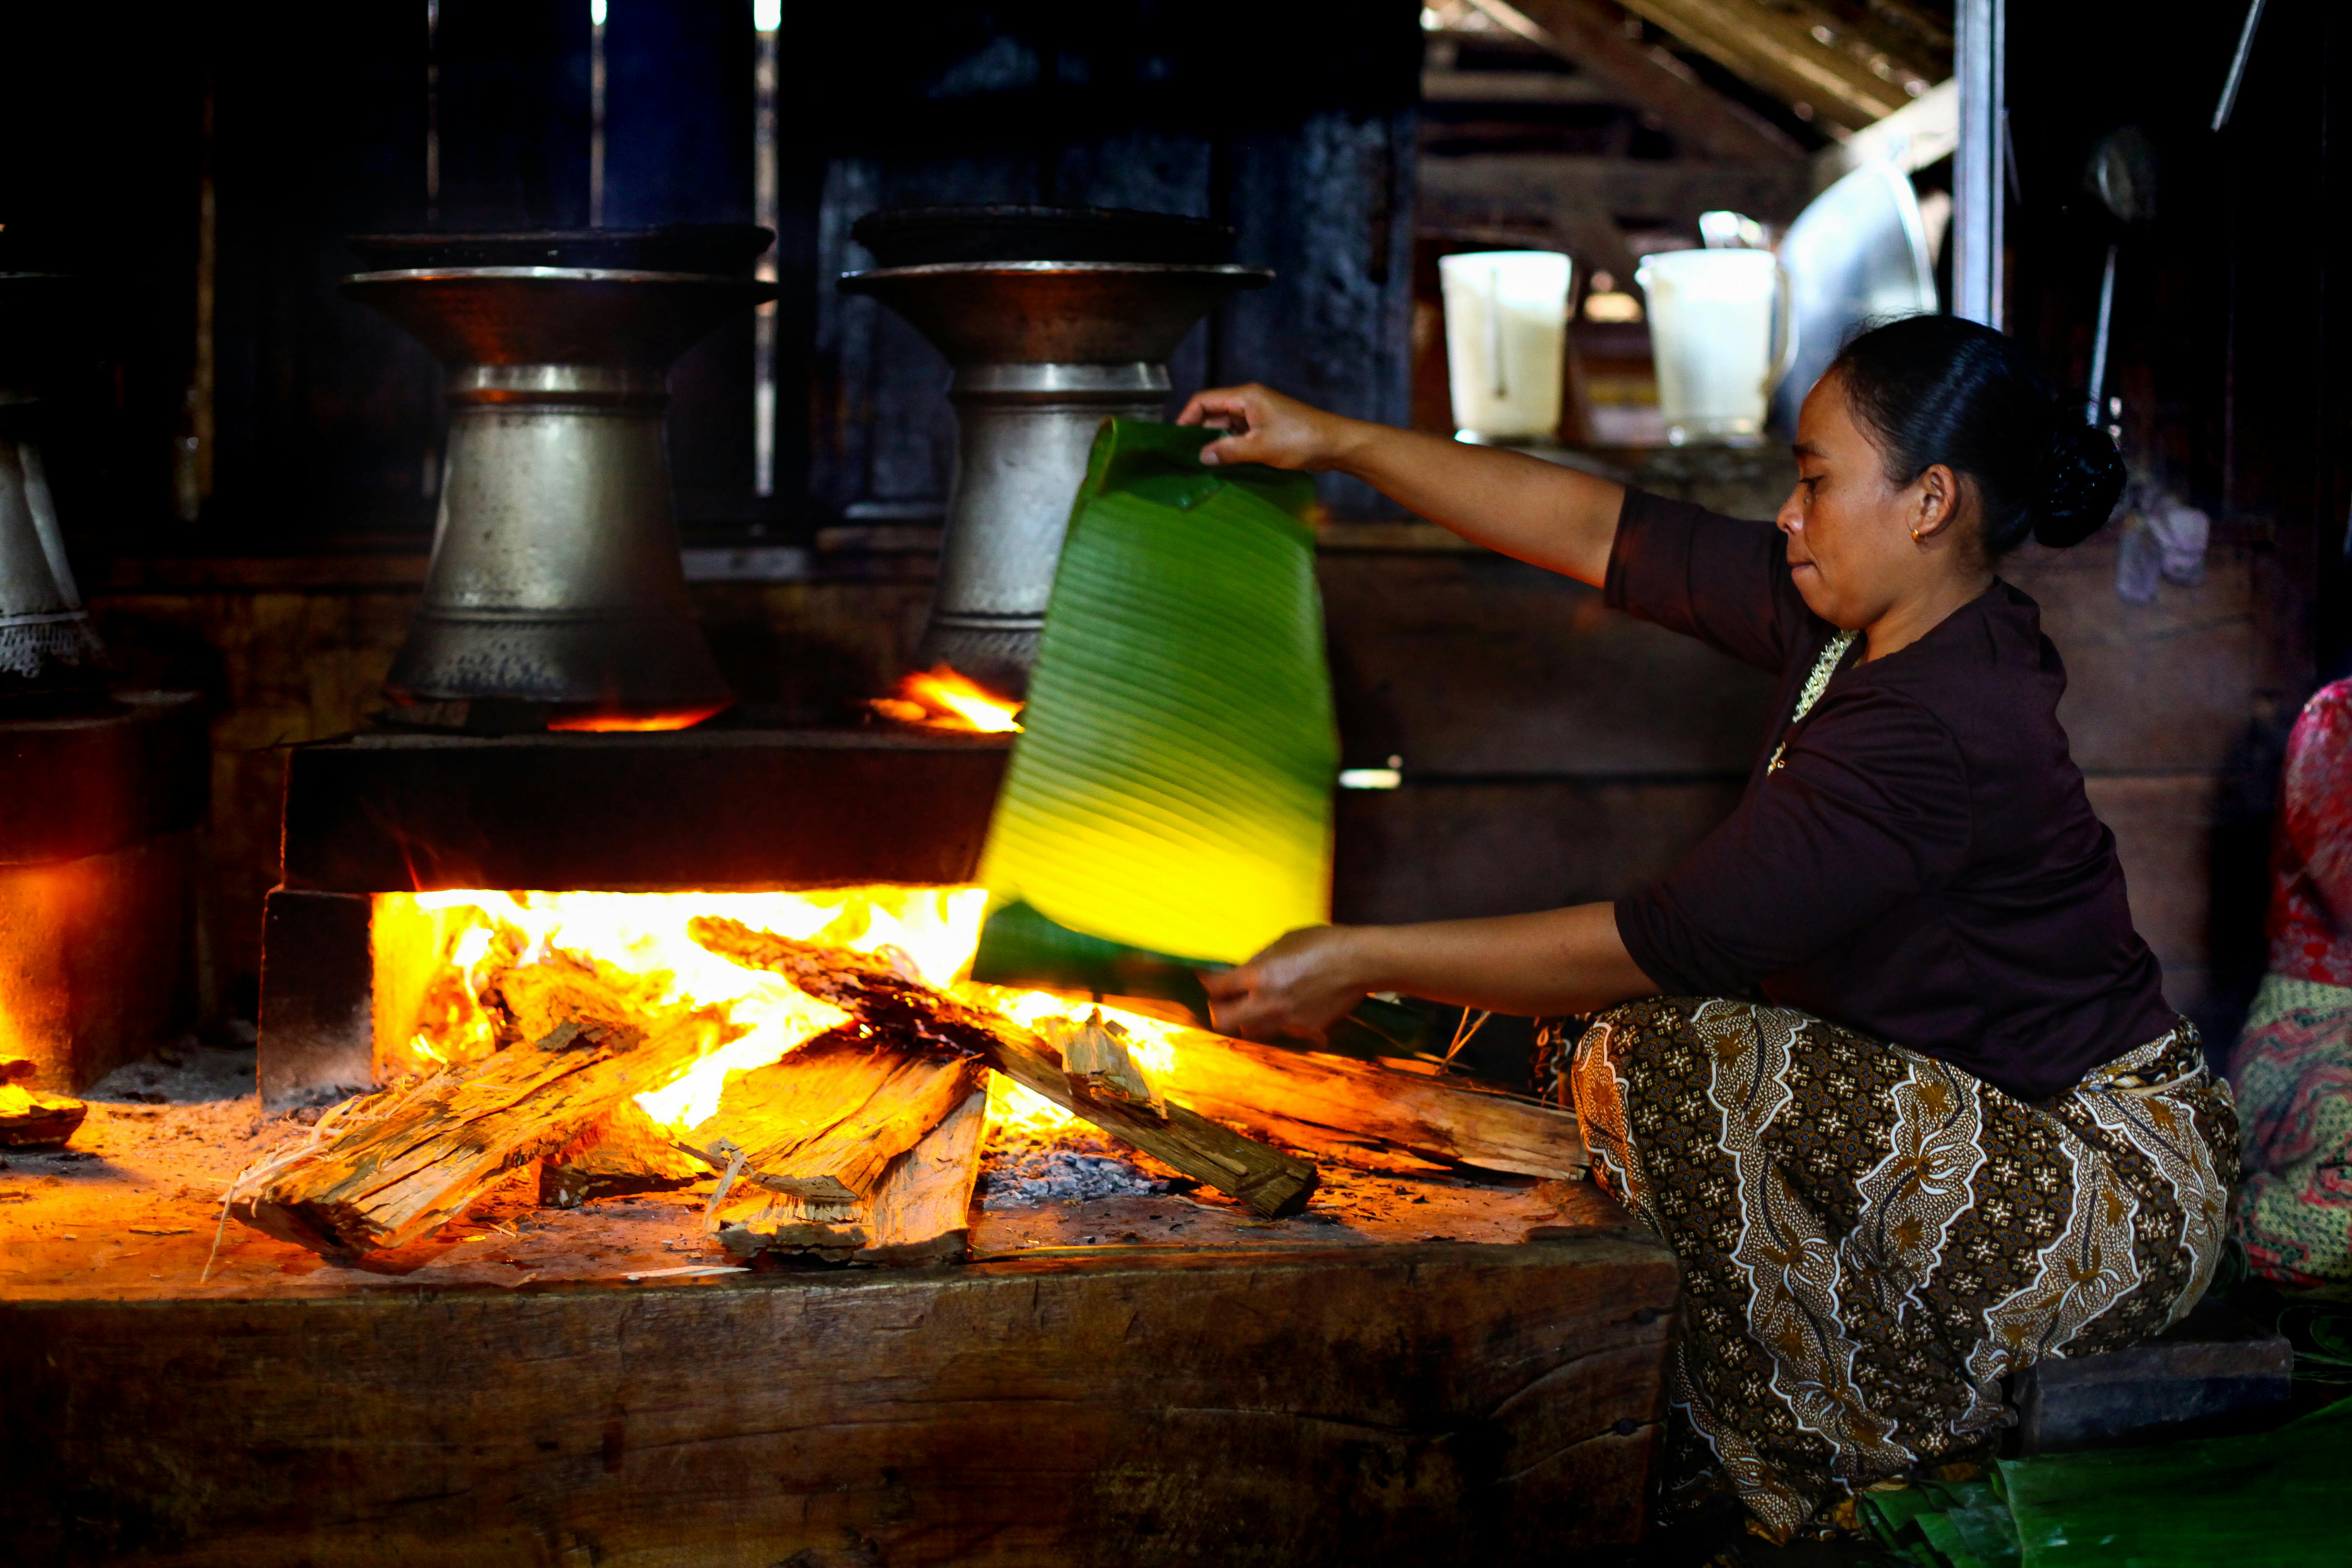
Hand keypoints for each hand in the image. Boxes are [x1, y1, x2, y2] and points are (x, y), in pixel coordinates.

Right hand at [1176, 383, 1358, 471]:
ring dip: (1216, 444)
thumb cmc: (1303, 439)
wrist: (1337, 445)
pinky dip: (1232, 448)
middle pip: (1213, 414)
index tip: (1176, 439)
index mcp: (1246, 397)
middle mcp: (1250, 402)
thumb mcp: (1261, 447)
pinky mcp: (1267, 430)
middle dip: (1199, 434)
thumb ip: (1229, 451)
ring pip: (1226, 428)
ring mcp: (1259, 416)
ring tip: (1205, 464)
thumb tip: (1202, 456)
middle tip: (1188, 457)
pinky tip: (1226, 465)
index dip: (1186, 418)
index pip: (1204, 401)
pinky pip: (1241, 436)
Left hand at [1201, 926, 1371, 1043]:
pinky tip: (1291, 1005)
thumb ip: (1260, 959)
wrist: (1361, 963)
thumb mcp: (1284, 942)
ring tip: (1256, 1005)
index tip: (1206, 978)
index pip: (1218, 986)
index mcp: (1260, 975)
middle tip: (1223, 1001)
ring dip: (1247, 1020)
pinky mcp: (1306, 1030)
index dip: (1207, 981)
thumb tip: (1242, 970)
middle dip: (1218, 1011)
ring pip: (1252, 1031)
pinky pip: (1282, 1030)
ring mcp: (1287, 1020)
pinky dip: (1279, 1021)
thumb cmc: (1323, 943)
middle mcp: (1268, 1003)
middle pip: (1223, 1021)